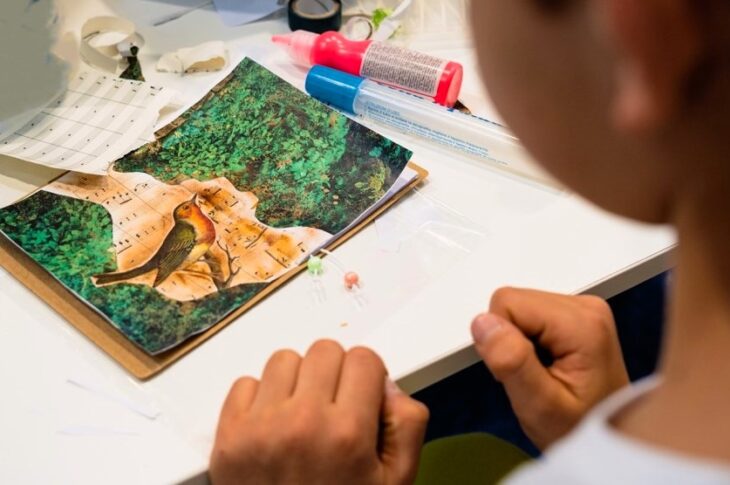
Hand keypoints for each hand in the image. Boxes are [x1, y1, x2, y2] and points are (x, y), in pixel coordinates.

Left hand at [209, 340, 428, 484]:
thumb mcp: (396, 481)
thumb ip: (406, 425)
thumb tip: (385, 384)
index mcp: (348, 433)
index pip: (364, 358)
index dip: (368, 377)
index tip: (362, 397)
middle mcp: (303, 422)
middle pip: (324, 350)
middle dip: (335, 373)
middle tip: (333, 406)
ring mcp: (260, 427)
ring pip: (284, 359)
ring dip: (297, 381)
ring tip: (301, 415)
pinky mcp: (229, 436)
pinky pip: (245, 383)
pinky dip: (260, 398)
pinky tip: (272, 427)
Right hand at [471, 287, 628, 449]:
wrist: (607, 436)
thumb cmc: (576, 428)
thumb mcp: (539, 406)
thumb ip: (512, 362)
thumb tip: (483, 322)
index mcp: (581, 323)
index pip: (507, 303)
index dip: (501, 341)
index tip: (522, 374)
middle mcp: (586, 306)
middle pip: (514, 302)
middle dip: (510, 340)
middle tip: (531, 377)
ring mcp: (584, 308)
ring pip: (519, 307)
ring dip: (518, 341)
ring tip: (541, 372)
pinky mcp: (577, 315)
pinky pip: (531, 314)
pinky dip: (528, 340)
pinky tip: (546, 363)